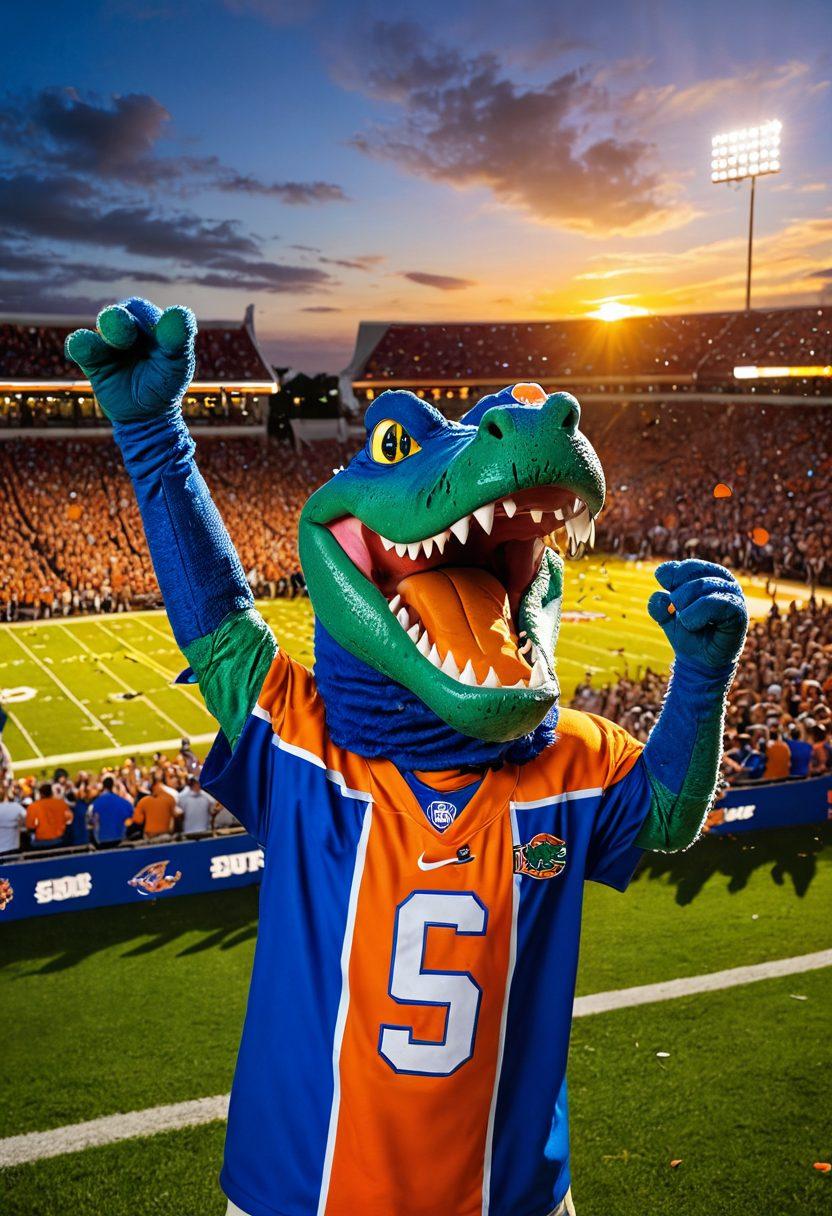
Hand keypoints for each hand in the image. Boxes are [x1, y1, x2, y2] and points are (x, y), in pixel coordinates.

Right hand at [65, 297, 195, 423]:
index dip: (147, 318)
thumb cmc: (166, 385)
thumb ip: (179, 339)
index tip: (159, 334)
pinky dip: (79, 344)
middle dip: (120, 320)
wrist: (146, 415)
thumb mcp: (178, 365)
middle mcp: (127, 328)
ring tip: (114, 344)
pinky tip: (79, 348)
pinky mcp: (91, 358)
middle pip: (119, 314)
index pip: (143, 311)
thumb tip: (180, 312)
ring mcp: (108, 342)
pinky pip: (79, 345)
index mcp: (150, 324)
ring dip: (106, 332)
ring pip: (100, 328)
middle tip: (126, 335)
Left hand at [648, 559, 747, 669]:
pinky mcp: (738, 609)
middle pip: (689, 575)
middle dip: (676, 599)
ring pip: (700, 587)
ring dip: (685, 611)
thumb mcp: (666, 617)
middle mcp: (723, 579)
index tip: (671, 600)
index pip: (683, 566)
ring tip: (690, 625)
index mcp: (706, 574)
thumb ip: (658, 604)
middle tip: (682, 617)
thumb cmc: (687, 634)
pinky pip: (714, 602)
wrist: (701, 662)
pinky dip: (696, 616)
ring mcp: (733, 593)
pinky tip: (694, 626)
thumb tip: (661, 596)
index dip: (670, 582)